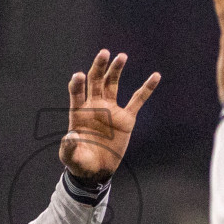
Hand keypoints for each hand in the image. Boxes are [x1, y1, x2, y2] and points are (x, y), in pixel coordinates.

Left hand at [58, 49, 159, 182]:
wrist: (96, 170)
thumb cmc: (80, 161)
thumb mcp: (70, 157)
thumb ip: (68, 147)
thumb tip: (70, 135)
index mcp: (78, 112)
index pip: (77, 92)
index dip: (77, 84)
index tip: (80, 76)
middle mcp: (94, 106)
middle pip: (95, 81)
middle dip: (99, 67)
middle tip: (104, 53)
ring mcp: (110, 110)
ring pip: (113, 85)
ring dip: (116, 70)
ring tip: (121, 56)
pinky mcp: (125, 118)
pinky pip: (137, 101)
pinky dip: (147, 89)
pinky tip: (155, 76)